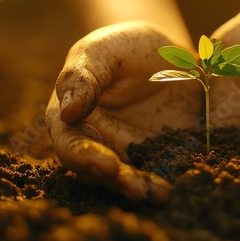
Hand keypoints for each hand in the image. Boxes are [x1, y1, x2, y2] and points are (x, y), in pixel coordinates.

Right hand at [46, 22, 201, 202]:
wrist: (166, 53)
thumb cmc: (125, 46)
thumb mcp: (102, 50)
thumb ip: (82, 76)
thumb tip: (67, 112)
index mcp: (73, 117)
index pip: (71, 144)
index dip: (84, 157)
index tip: (106, 164)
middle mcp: (97, 141)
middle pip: (98, 171)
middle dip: (116, 182)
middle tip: (136, 189)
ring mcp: (127, 151)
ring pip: (127, 177)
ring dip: (140, 188)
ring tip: (158, 194)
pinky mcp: (156, 154)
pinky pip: (156, 172)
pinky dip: (162, 181)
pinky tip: (172, 188)